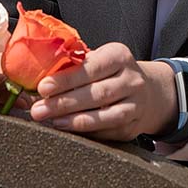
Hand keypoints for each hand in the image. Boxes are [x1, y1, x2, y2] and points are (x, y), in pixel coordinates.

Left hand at [27, 42, 176, 141]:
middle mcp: (132, 80)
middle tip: (39, 109)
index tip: (43, 87)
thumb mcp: (99, 59)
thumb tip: (40, 77)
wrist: (148, 91)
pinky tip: (70, 129)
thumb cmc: (111, 73)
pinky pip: (109, 130)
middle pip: (97, 93)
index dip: (66, 79)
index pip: (91, 68)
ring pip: (105, 115)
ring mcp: (136, 104)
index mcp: (119, 56)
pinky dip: (88, 131)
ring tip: (53, 121)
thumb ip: (75, 65)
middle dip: (64, 103)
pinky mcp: (134, 125)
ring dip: (75, 120)